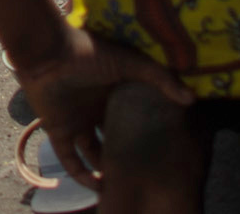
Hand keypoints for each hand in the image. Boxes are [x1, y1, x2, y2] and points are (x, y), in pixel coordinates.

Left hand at [11, 25, 192, 189]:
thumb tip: (191, 98)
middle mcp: (93, 110)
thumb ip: (160, 78)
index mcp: (110, 94)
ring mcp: (75, 122)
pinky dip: (81, 175)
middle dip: (122, 155)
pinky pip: (70, 160)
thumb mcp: (130, 63)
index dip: (141, 133)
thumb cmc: (89, 53)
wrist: (48, 52)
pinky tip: (97, 187)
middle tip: (142, 173)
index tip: (159, 147)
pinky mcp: (58, 131)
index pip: (128, 118)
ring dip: (103, 171)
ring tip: (121, 186)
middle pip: (110, 139)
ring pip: (91, 154)